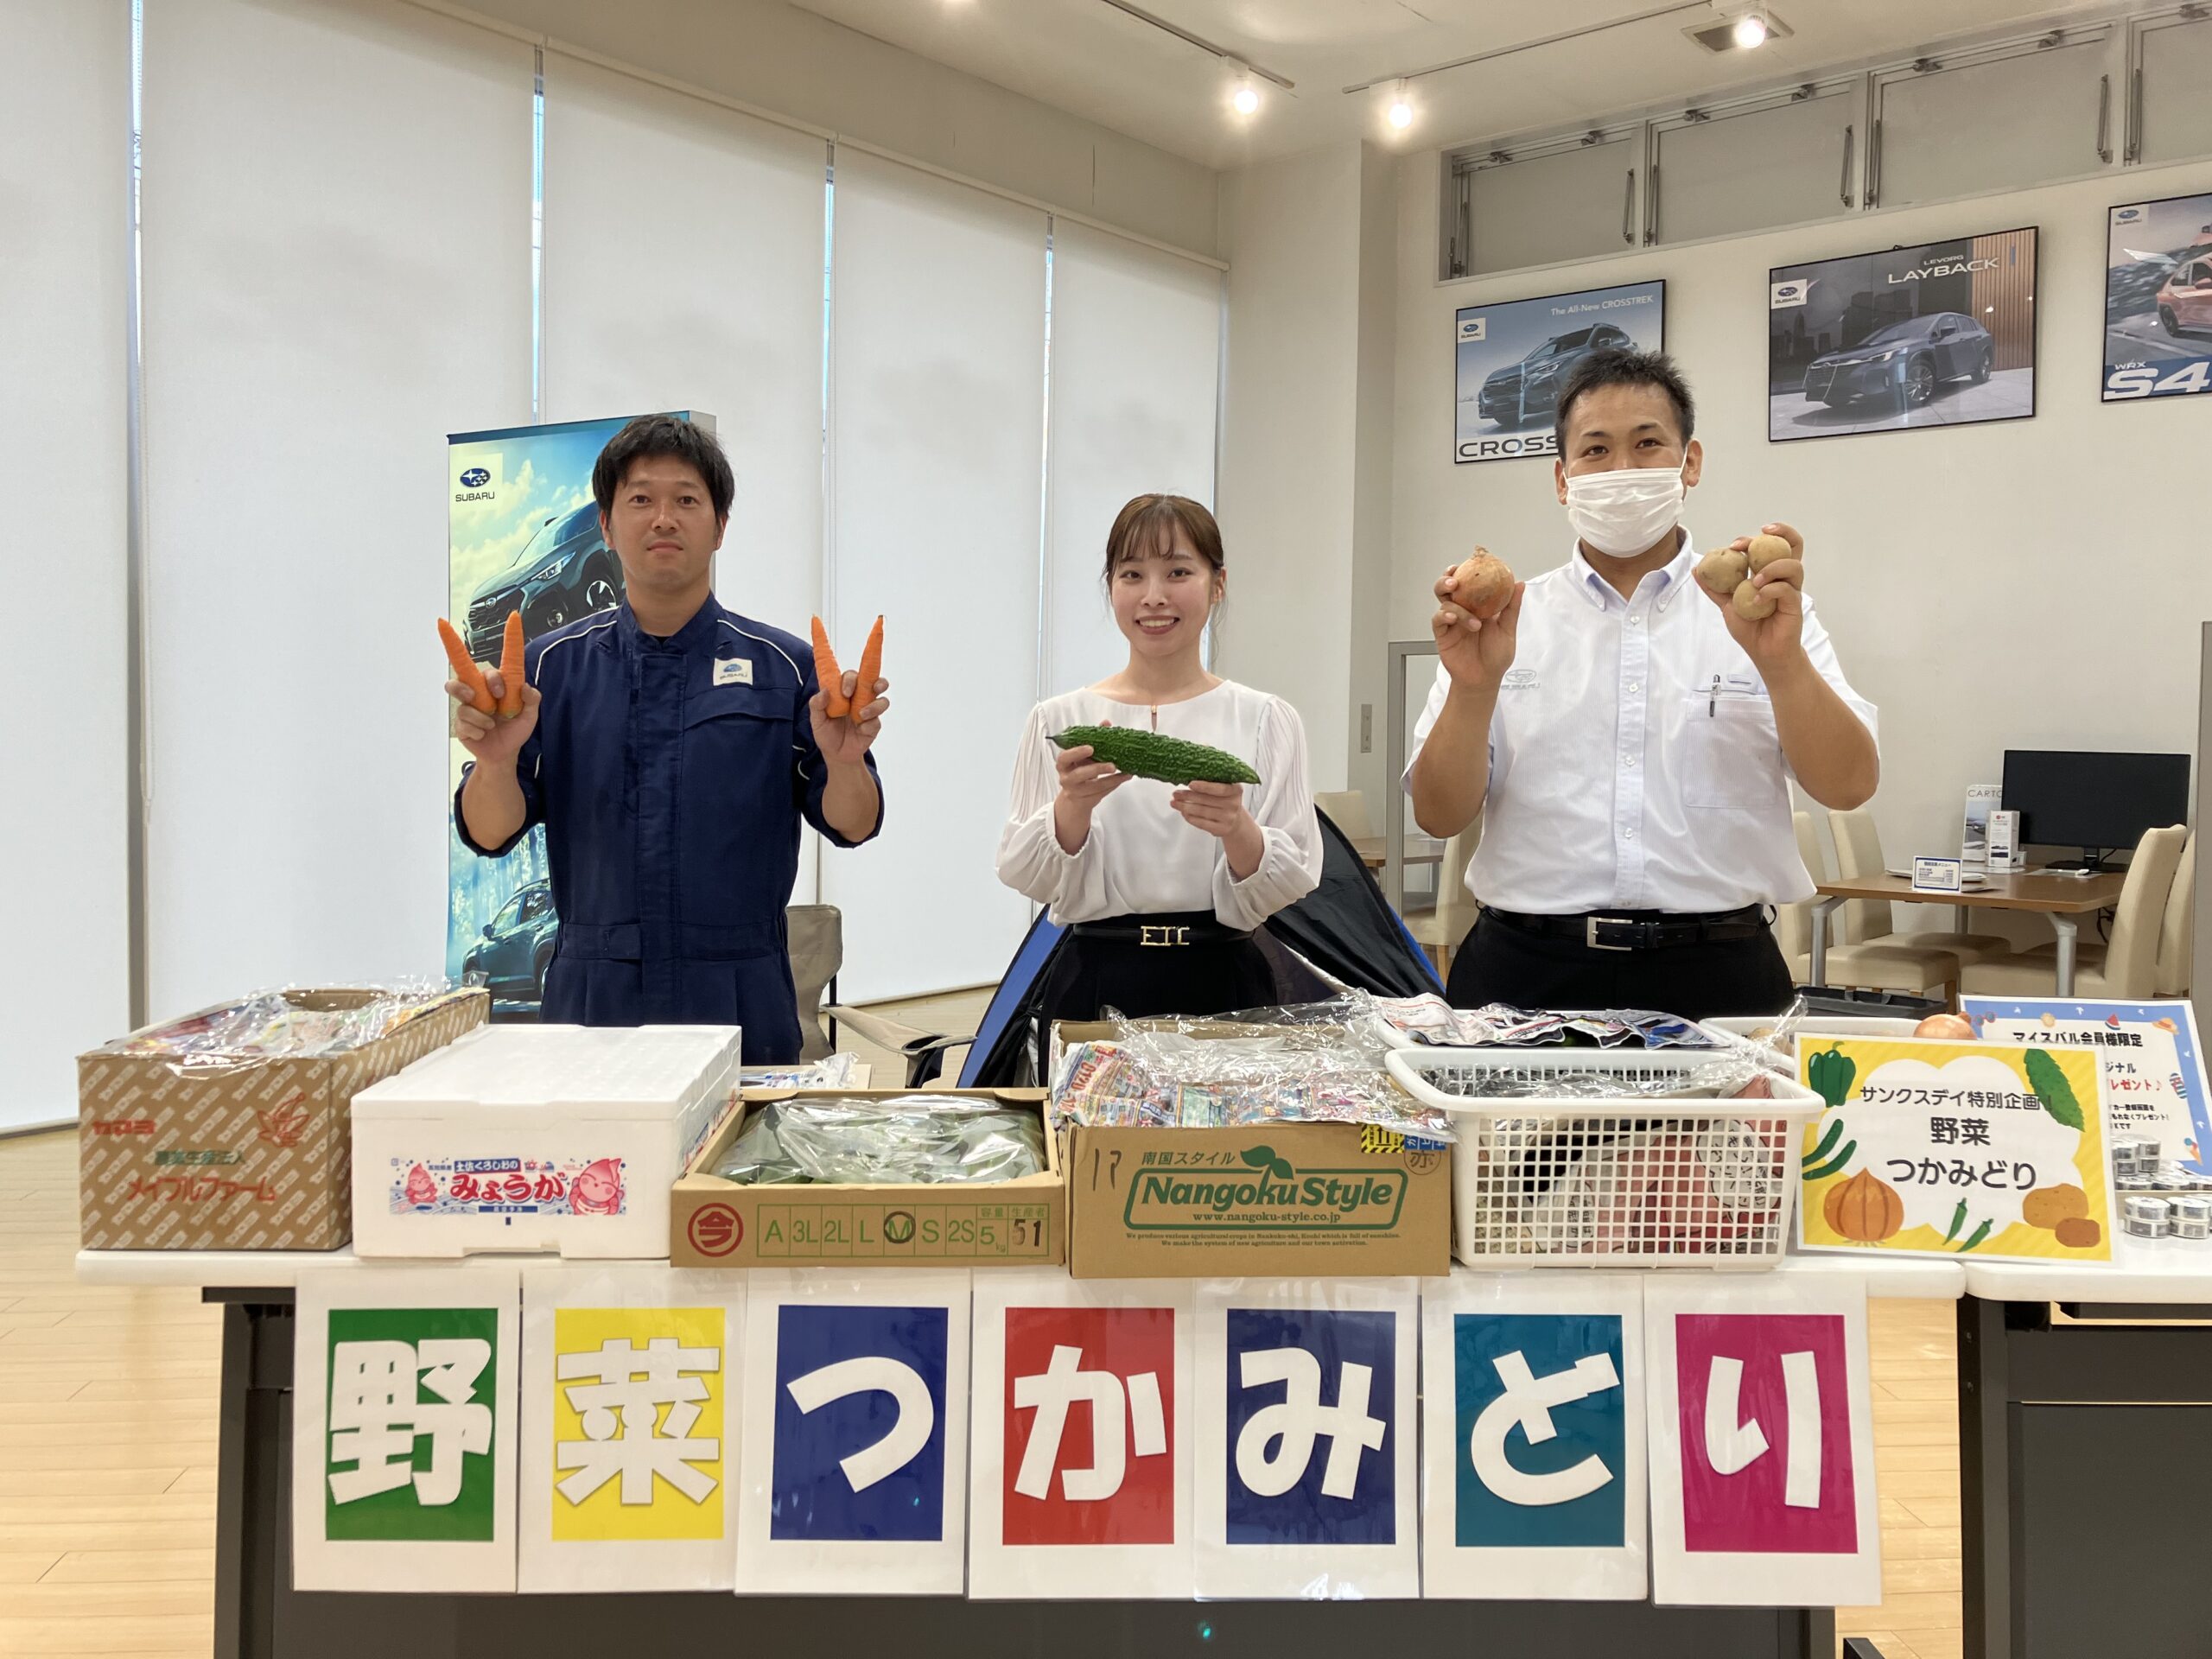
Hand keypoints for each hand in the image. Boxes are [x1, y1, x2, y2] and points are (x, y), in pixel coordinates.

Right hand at [449, 667, 538, 767]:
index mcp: (493, 688)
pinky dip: (476, 732)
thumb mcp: (530, 716)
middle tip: (472, 696)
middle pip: (459, 682)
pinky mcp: (460, 726)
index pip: (488, 674)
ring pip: (462, 708)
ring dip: (478, 718)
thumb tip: (525, 687)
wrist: (506, 753)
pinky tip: (482, 735)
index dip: (491, 679)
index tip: (500, 693)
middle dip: (462, 688)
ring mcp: (467, 710)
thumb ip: (532, 699)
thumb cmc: (515, 730)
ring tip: (491, 726)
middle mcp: (477, 696)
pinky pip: (463, 725)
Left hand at [811, 672, 887, 765]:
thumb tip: (824, 691)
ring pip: (883, 700)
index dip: (850, 680)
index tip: (845, 692)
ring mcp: (869, 711)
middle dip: (877, 682)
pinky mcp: (874, 725)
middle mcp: (859, 698)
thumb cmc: (826, 733)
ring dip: (875, 705)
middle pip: (873, 681)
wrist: (836, 755)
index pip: (851, 677)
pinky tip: (860, 729)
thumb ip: (816, 705)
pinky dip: (870, 724)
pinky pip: (877, 720)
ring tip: (862, 715)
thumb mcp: (816, 720)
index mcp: (844, 692)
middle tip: (873, 688)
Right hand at [1051, 731, 1129, 853]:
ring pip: (1093, 786)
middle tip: (1112, 765)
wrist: (1075, 796)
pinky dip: (1114, 784)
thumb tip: (1106, 723)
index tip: (1091, 748)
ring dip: (1110, 779)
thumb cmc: (1080, 769)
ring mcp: (1076, 790)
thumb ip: (1093, 738)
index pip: (1065, 757)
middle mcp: (1067, 777)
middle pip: (1079, 774)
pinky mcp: (1086, 799)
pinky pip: (1102, 792)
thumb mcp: (1083, 755)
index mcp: (1064, 763)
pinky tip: (1125, 776)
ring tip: (1123, 771)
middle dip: (1096, 769)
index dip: (1076, 752)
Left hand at [1172, 779, 1263, 879]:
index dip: (1204, 786)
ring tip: (1175, 802)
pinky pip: (1201, 823)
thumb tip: (1187, 781)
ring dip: (1185, 806)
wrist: (1236, 821)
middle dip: (1188, 796)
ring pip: (1201, 811)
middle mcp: (1234, 804)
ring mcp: (1228, 818)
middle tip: (1176, 793)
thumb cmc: (1226, 801)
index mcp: (1236, 790)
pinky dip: (1190, 817)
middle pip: (1206, 800)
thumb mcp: (1225, 789)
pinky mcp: (1221, 829)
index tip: (1191, 784)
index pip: (1220, 788)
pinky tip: (1183, 812)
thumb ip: (1212, 783)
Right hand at [1431, 563, 1522, 692]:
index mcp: (1478, 606)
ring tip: (1464, 611)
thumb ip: (1511, 608)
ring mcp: (1451, 622)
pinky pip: (1439, 619)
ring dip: (1452, 601)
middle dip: (1448, 579)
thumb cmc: (1496, 657)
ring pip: (1443, 601)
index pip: (1469, 583)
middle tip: (1455, 579)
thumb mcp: (1508, 630)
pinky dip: (1445, 615)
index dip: (1467, 571)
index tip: (1470, 561)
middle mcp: (1462, 610)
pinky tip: (1455, 618)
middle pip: (1449, 587)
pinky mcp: (1442, 634)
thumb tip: (1519, 584)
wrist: (1484, 679)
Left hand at [1700, 521, 1806, 667]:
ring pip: (1792, 564)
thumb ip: (1715, 589)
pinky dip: (1770, 591)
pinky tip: (1757, 599)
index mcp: (1769, 573)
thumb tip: (1696, 570)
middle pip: (1792, 545)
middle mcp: (1783, 577)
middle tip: (1750, 543)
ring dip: (1771, 568)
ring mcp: (1791, 589)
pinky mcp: (1795, 603)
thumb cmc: (1750, 629)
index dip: (1755, 538)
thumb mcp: (1727, 605)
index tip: (1735, 544)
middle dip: (1777, 534)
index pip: (1771, 545)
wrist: (1763, 652)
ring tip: (1754, 581)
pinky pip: (1786, 588)